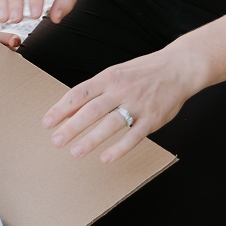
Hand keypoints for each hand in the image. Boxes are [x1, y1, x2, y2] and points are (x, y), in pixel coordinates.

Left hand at [42, 48, 203, 162]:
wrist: (179, 68)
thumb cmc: (142, 72)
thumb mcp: (116, 73)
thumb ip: (95, 91)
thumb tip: (69, 109)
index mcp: (108, 77)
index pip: (79, 94)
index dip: (61, 108)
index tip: (47, 122)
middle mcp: (121, 90)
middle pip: (92, 110)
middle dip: (71, 127)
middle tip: (55, 141)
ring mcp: (138, 105)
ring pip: (111, 124)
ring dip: (91, 139)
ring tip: (75, 152)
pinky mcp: (153, 119)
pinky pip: (134, 136)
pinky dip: (119, 148)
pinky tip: (105, 158)